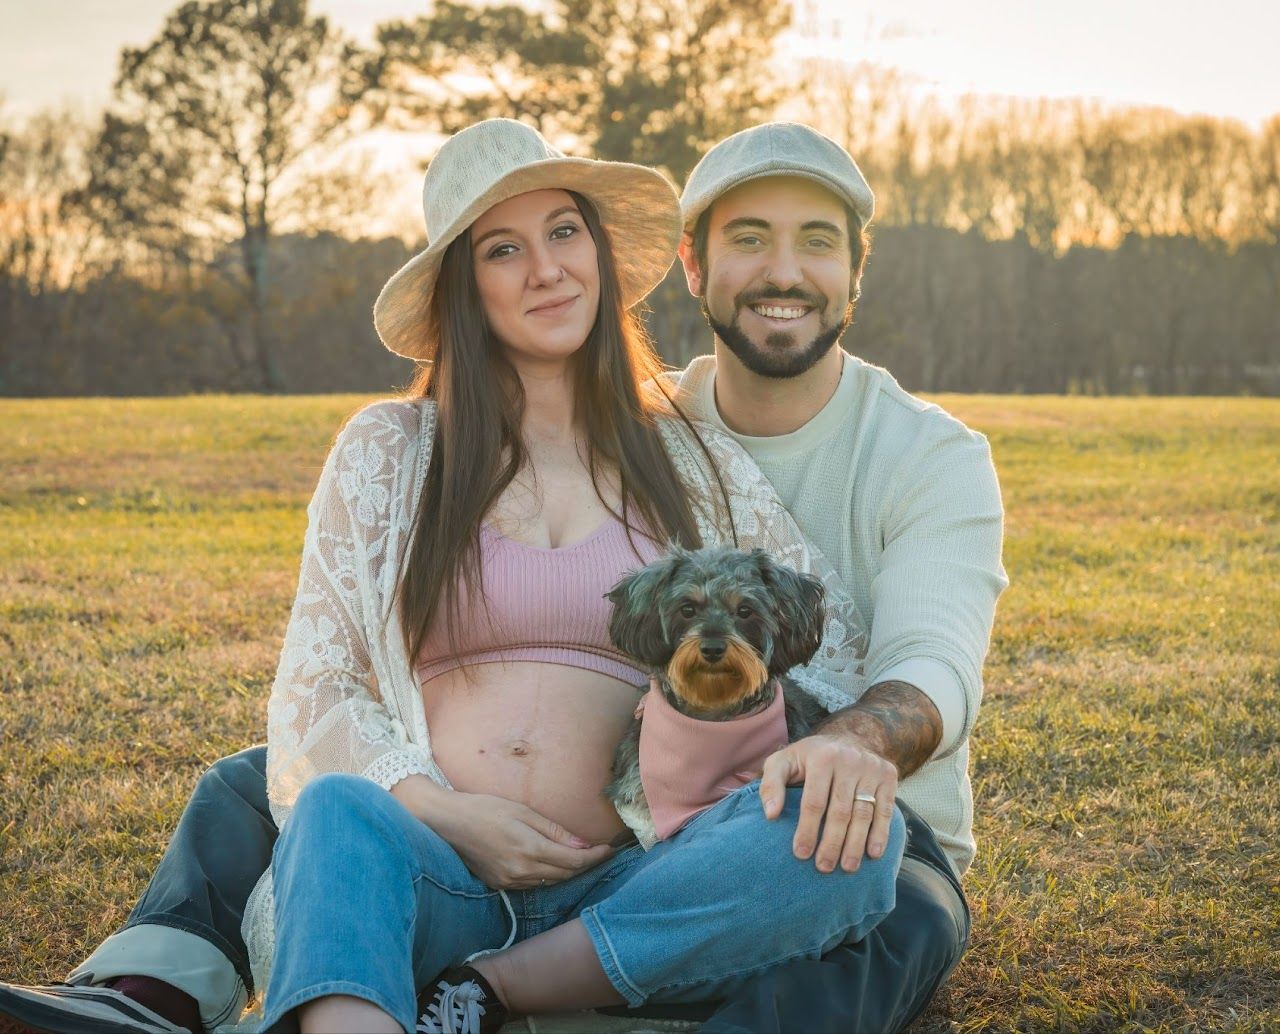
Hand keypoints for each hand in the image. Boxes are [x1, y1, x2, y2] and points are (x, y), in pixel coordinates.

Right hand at [432, 792, 614, 889]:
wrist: (447, 823)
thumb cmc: (485, 809)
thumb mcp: (523, 812)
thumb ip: (553, 831)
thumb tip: (583, 844)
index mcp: (530, 850)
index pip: (574, 861)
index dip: (596, 857)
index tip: (610, 849)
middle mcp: (522, 872)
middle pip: (566, 874)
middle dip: (586, 864)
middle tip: (601, 852)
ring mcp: (510, 882)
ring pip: (550, 882)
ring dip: (568, 871)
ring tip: (582, 857)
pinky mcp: (499, 885)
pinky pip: (533, 884)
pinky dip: (547, 875)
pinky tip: (552, 863)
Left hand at [759, 733, 897, 872]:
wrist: (847, 736)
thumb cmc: (808, 758)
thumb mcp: (782, 762)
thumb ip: (771, 785)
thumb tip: (771, 815)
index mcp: (821, 757)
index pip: (814, 802)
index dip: (808, 830)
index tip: (801, 854)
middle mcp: (849, 760)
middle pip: (840, 811)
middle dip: (832, 843)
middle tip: (823, 867)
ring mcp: (871, 767)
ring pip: (863, 813)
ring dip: (856, 844)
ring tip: (847, 867)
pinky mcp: (888, 775)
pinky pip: (885, 809)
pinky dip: (880, 833)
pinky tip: (873, 853)